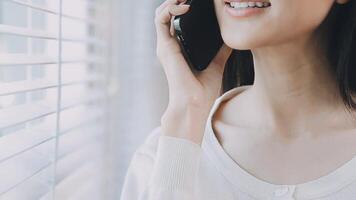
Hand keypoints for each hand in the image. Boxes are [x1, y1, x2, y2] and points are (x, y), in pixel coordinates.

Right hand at [155, 0, 231, 144]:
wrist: (194, 103)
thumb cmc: (203, 90)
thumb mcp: (217, 64)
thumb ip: (221, 50)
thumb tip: (232, 38)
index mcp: (180, 48)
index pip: (178, 21)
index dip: (184, 7)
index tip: (198, 2)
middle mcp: (170, 44)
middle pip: (168, 14)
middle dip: (178, 1)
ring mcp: (165, 45)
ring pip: (161, 13)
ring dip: (173, 1)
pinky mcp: (164, 46)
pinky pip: (161, 20)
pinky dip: (170, 8)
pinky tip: (185, 6)